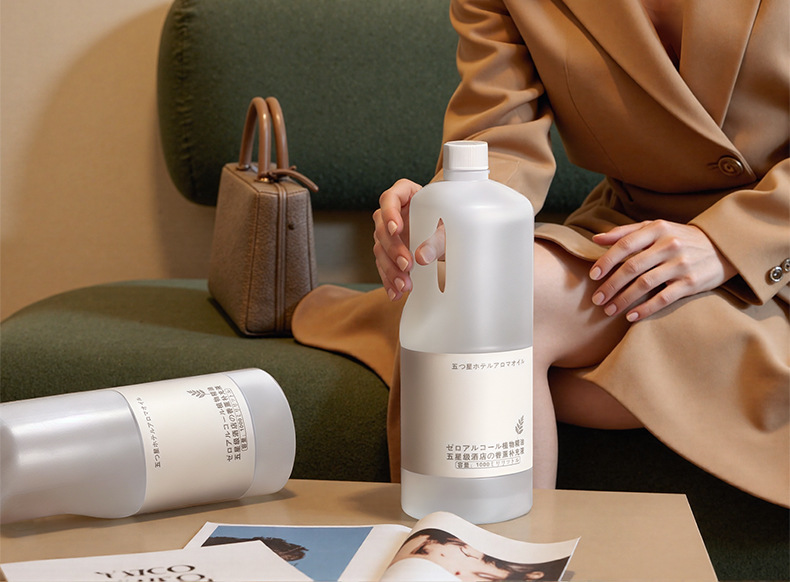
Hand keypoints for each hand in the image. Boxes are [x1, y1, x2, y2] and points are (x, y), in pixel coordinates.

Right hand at [373, 179, 445, 300]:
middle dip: (393, 249)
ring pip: (380, 250)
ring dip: (391, 269)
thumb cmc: (449, 224)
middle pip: (382, 228)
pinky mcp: (388, 251)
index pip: (389, 199)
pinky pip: (383, 266)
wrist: (450, 235)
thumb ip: (437, 240)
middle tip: (407, 265)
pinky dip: (389, 280)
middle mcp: (392, 213)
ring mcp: (388, 233)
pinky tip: (396, 292)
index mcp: (405, 195)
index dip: (390, 213)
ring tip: (404, 285)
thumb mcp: (447, 229)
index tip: (396, 228)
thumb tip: (422, 257)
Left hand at [589, 220, 736, 321]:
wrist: (722, 247)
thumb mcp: (656, 229)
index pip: (625, 245)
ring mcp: (681, 264)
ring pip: (644, 284)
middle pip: (631, 267)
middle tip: (596, 300)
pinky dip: (645, 309)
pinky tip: (631, 316)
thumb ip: (625, 232)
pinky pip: (663, 298)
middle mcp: (669, 245)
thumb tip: (596, 238)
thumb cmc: (680, 238)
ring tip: (609, 310)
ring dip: (623, 300)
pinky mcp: (691, 283)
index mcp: (657, 229)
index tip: (592, 276)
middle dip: (610, 286)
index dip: (606, 261)